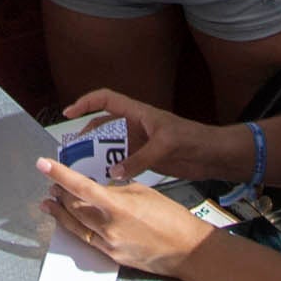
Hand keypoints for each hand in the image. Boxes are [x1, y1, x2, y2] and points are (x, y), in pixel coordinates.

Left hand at [38, 160, 214, 277]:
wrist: (187, 249)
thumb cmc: (171, 217)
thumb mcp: (142, 193)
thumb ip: (116, 191)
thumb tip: (98, 189)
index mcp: (117, 206)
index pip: (80, 187)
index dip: (59, 174)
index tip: (43, 164)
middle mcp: (108, 227)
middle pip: (73, 207)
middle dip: (60, 193)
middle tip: (51, 183)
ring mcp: (108, 245)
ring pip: (75, 226)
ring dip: (60, 212)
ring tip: (49, 202)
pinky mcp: (111, 257)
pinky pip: (86, 240)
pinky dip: (75, 228)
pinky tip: (70, 221)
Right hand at [58, 90, 237, 183]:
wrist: (212, 155)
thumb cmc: (193, 139)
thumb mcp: (166, 145)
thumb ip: (140, 159)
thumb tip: (115, 173)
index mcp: (138, 112)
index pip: (106, 99)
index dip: (85, 102)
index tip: (68, 113)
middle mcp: (135, 126)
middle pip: (103, 127)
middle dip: (87, 137)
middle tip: (73, 153)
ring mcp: (139, 143)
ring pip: (110, 148)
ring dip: (98, 157)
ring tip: (83, 169)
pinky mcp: (145, 159)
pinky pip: (122, 163)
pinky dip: (112, 170)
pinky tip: (105, 180)